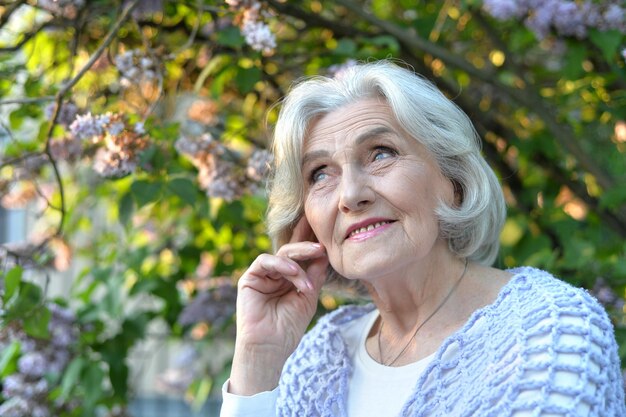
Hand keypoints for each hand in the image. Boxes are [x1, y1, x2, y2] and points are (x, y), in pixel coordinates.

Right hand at [229, 216, 328, 394]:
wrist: (270, 347)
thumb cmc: (289, 326)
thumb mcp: (308, 296)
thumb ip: (314, 274)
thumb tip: (324, 252)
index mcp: (290, 278)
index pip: (302, 256)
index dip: (311, 243)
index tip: (326, 232)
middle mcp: (276, 273)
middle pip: (292, 250)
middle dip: (307, 245)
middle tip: (322, 246)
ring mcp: (263, 274)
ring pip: (281, 254)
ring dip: (298, 259)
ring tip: (309, 274)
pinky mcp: (250, 278)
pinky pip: (265, 261)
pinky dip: (282, 264)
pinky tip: (295, 273)